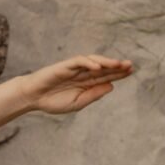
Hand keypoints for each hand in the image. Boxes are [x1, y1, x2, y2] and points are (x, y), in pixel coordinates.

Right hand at [17, 54, 133, 113]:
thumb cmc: (52, 102)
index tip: (131, 71)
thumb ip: (93, 95)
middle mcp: (83, 74)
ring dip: (106, 62)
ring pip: (94, 61)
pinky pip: (79, 61)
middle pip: (103, 67)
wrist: (33, 98)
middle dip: (117, 66)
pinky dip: (89, 63)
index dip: (118, 73)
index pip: (105, 76)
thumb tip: (111, 86)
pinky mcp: (65, 66)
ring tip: (118, 64)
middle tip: (130, 65)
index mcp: (86, 83)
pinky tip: (98, 67)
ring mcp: (74, 69)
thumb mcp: (77, 103)